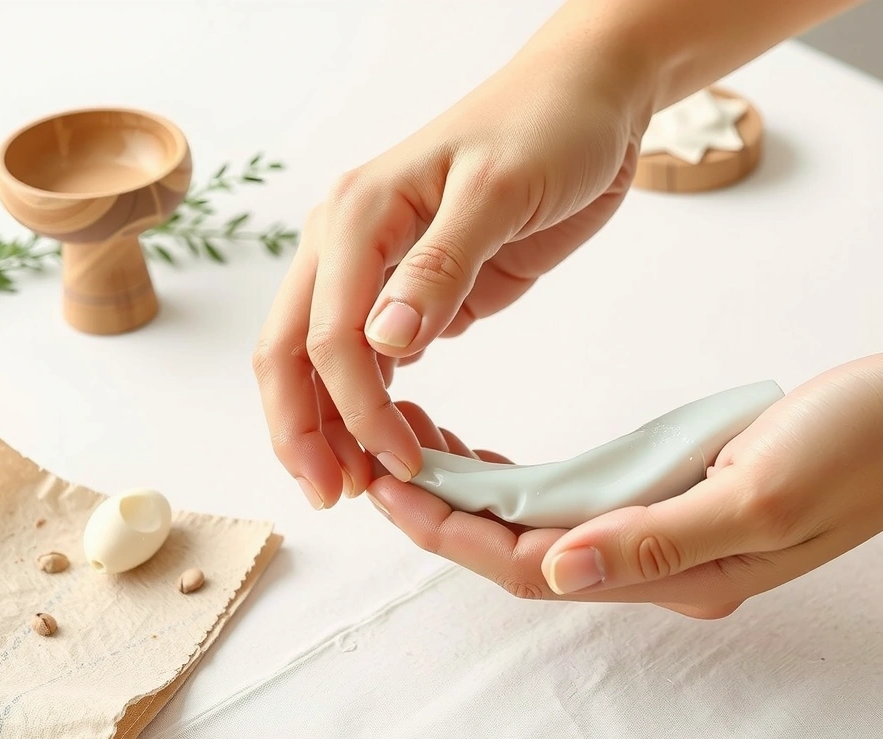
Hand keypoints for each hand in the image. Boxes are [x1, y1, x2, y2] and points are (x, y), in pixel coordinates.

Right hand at [252, 24, 650, 509]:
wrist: (589, 99)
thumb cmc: (551, 127)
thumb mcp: (501, 191)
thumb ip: (441, 265)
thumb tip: (384, 344)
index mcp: (359, 215)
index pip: (328, 335)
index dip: (352, 411)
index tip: (396, 463)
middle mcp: (351, 241)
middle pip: (293, 350)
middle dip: (303, 429)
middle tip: (330, 495)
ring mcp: (381, 266)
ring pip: (323, 358)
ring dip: (329, 423)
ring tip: (355, 483)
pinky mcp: (421, 286)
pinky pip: (372, 353)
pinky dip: (369, 401)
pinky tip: (385, 436)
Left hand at [366, 351, 882, 616]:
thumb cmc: (860, 446)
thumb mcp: (762, 490)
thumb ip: (658, 539)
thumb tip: (553, 569)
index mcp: (674, 568)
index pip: (529, 564)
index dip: (453, 530)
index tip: (391, 485)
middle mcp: (658, 561)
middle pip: (522, 548)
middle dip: (446, 510)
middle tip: (384, 456)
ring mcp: (666, 533)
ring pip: (542, 525)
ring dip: (478, 491)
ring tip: (421, 440)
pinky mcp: (675, 498)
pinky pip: (577, 499)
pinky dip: (526, 476)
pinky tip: (495, 447)